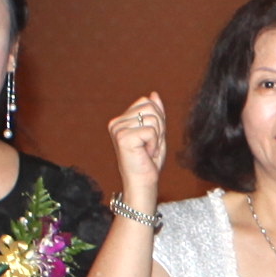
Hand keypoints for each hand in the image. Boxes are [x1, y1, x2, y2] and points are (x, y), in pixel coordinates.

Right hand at [110, 91, 167, 206]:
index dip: (157, 119)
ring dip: (157, 137)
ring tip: (148, 150)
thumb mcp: (156, 132)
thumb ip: (155, 113)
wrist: (143, 182)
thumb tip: (153, 94)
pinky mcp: (123, 137)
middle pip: (150, 107)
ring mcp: (118, 129)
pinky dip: (154, 143)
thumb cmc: (149, 161)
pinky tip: (146, 153)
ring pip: (153, 118)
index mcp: (121, 120)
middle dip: (159, 127)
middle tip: (150, 145)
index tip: (151, 138)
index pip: (146, 102)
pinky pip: (151, 130)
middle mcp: (116, 122)